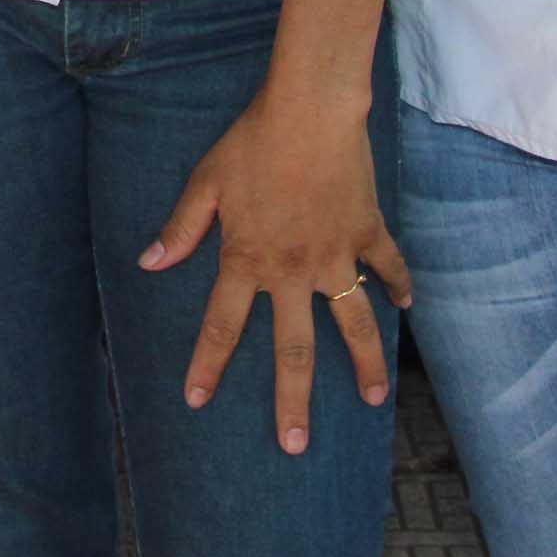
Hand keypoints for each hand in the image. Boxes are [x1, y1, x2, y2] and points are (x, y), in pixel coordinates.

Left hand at [139, 90, 409, 454]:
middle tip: (294, 445)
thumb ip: (181, 227)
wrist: (310, 111)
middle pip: (293, 350)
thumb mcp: (206, 183)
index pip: (223, 325)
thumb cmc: (251, 142)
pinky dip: (398, 286)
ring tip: (370, 399)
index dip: (208, 364)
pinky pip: (387, 267)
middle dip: (292, 402)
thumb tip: (150, 262)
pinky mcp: (367, 232)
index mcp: (247, 259)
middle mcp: (293, 270)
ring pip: (353, 324)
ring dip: (364, 364)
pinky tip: (407, 307)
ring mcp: (335, 255)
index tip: (197, 401)